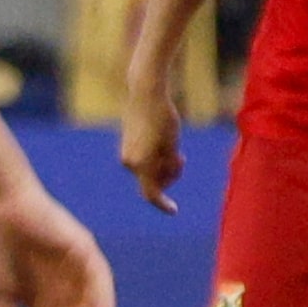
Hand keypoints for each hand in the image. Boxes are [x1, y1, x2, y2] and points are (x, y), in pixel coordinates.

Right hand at [118, 78, 183, 214]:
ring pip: (148, 172)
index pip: (151, 194)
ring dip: (164, 166)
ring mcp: (126, 155)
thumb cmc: (163, 118)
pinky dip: (156, 159)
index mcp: (141, 164)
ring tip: (176, 150)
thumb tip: (166, 179)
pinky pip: (143, 162)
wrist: (145, 95)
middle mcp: (129, 163)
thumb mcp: (172, 143)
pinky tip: (165, 145)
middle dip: (170, 175)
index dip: (163, 204)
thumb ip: (169, 165)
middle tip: (181, 157)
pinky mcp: (126, 148)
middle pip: (153, 182)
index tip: (174, 211)